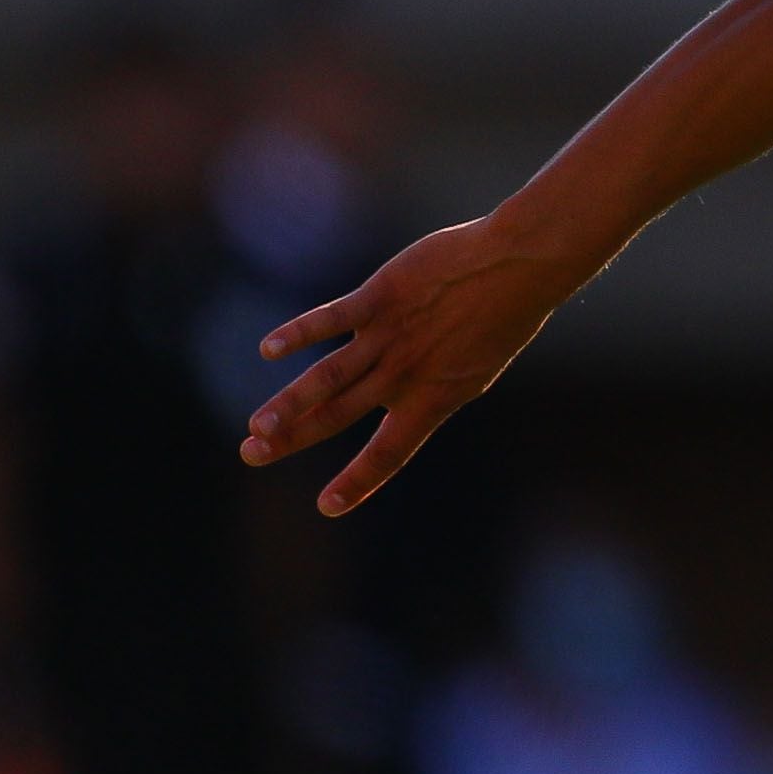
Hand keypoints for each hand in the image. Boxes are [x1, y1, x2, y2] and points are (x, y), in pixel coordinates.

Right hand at [241, 211, 581, 514]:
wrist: (521, 266)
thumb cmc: (502, 314)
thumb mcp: (474, 365)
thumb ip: (433, 384)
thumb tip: (404, 397)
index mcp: (433, 399)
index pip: (389, 452)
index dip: (358, 481)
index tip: (327, 507)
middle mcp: (406, 375)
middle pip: (338, 414)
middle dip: (292, 438)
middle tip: (251, 454)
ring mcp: (391, 337)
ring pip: (329, 377)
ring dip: (289, 402)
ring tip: (257, 425)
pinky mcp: (381, 297)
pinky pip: (331, 318)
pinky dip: (299, 333)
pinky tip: (270, 349)